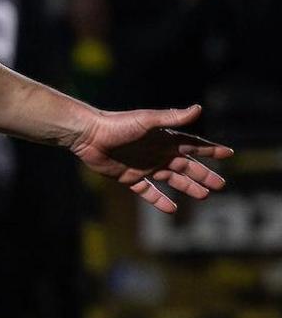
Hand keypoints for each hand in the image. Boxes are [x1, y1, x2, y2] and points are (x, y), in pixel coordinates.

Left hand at [70, 104, 232, 212]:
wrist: (88, 135)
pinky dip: (160, 200)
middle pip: (187, 166)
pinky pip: (148, 191)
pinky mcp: (130, 177)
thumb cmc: (117, 124)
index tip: (228, 154)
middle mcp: (157, 152)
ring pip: (171, 179)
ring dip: (187, 187)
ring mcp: (145, 166)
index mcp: (165, 139)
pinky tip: (172, 209)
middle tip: (220, 185)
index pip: (193, 146)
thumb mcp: (147, 121)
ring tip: (204, 196)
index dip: (210, 150)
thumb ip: (172, 117)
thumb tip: (199, 108)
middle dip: (204, 174)